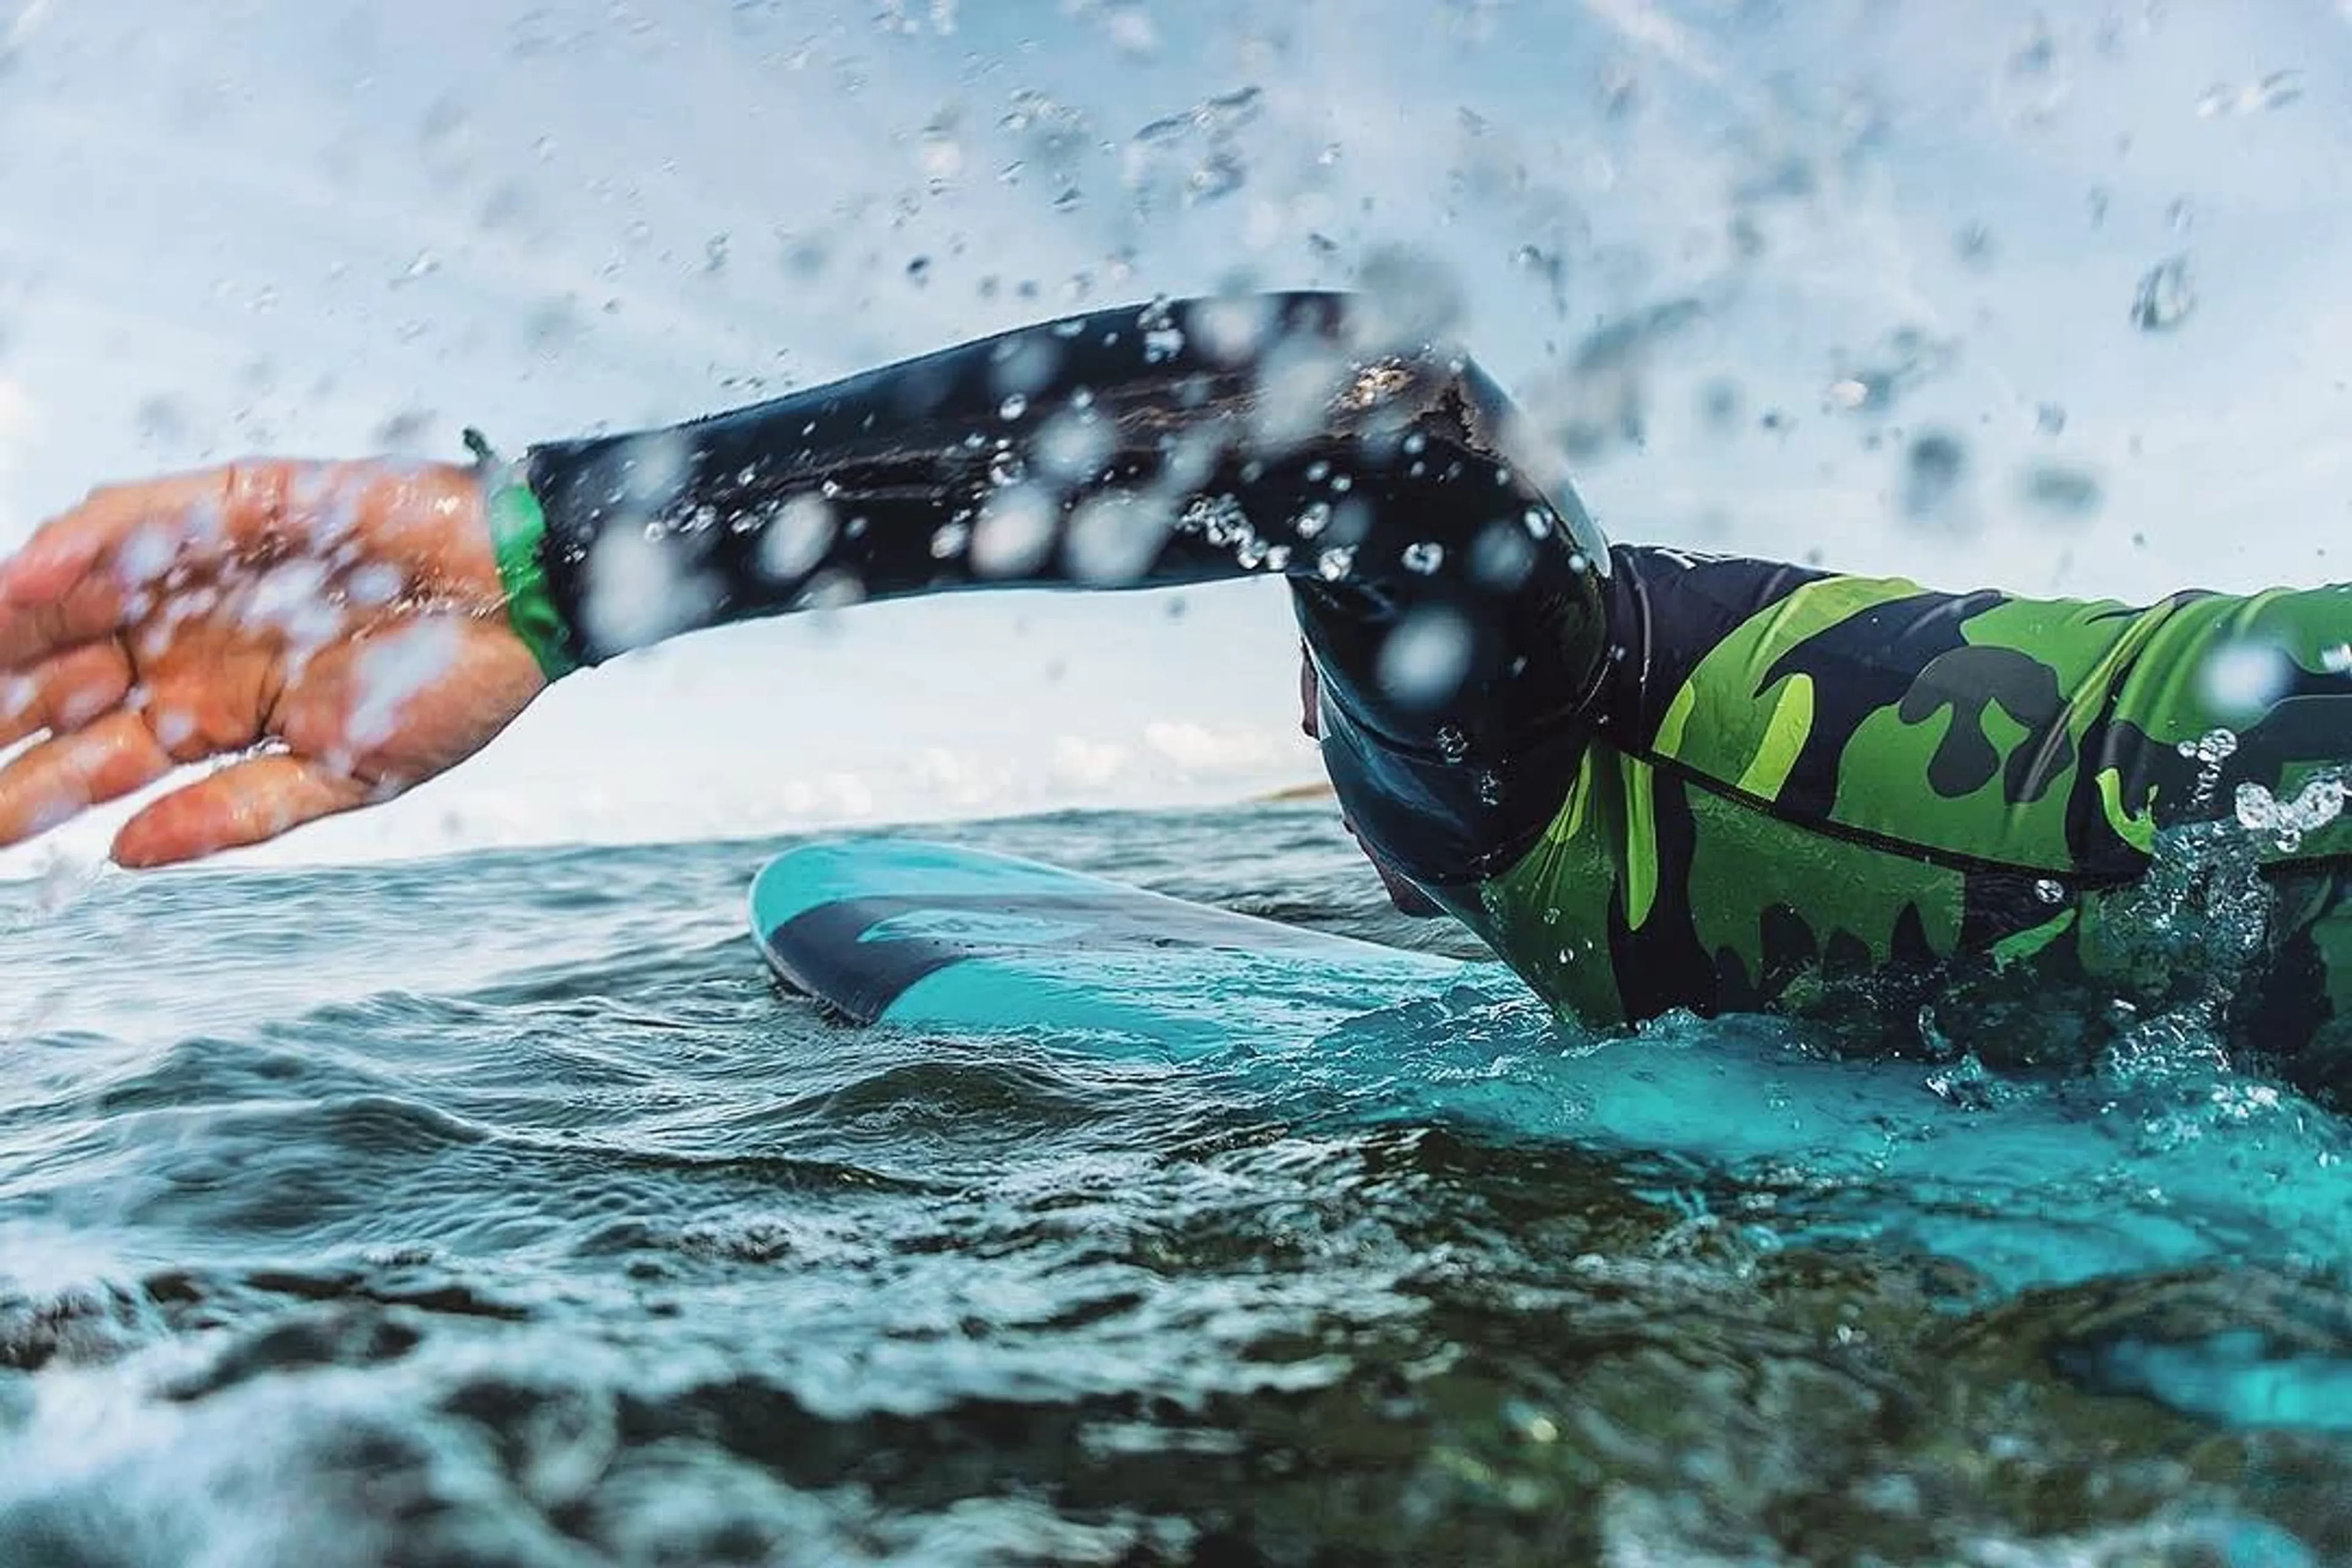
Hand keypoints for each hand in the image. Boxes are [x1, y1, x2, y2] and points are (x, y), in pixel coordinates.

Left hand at [0, 459, 546, 865]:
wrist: (528, 598)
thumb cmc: (454, 688)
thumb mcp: (344, 776)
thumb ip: (236, 811)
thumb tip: (124, 854)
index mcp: (213, 716)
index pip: (89, 761)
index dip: (23, 796)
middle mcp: (188, 644)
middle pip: (56, 682)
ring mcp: (200, 576)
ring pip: (70, 602)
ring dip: (7, 633)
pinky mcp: (230, 508)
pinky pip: (134, 521)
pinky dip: (74, 546)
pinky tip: (21, 579)